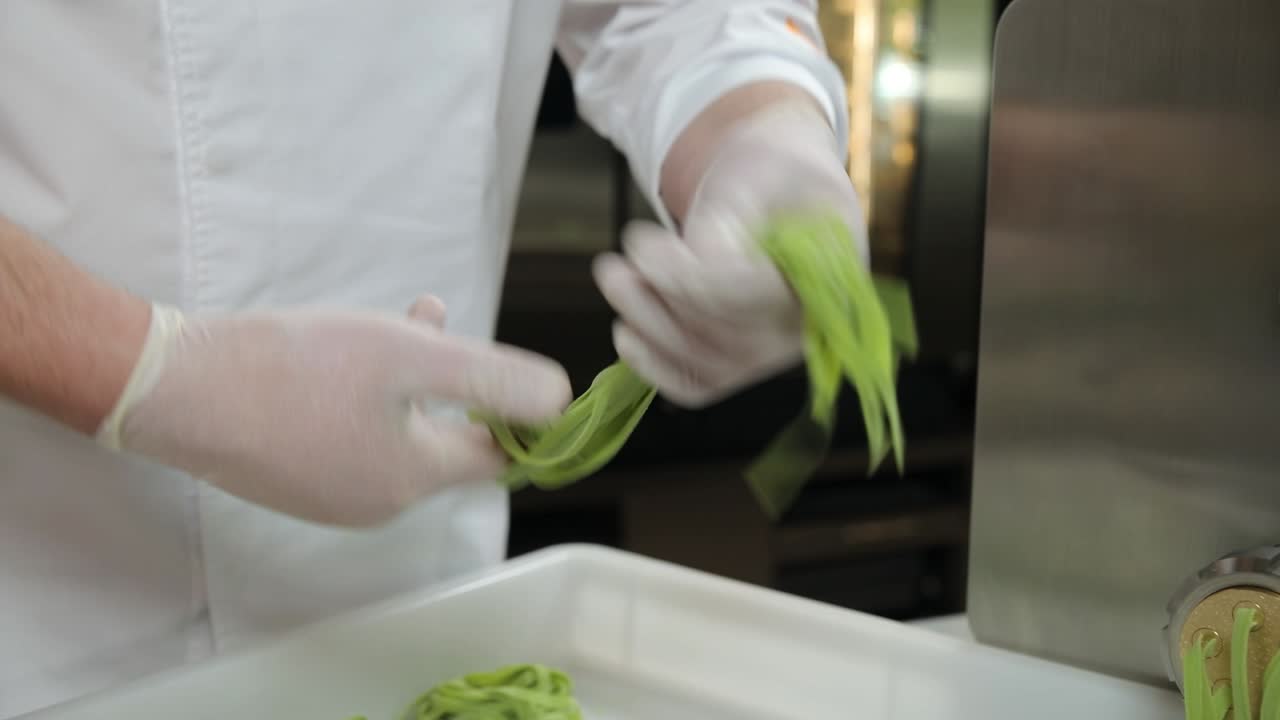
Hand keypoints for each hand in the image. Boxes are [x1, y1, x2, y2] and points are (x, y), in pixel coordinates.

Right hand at [96, 295, 571, 525]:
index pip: (498, 460)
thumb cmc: (296, 368)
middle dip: (458, 386)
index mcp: (414, 479)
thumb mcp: (410, 357)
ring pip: (399, 434)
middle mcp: (377, 502)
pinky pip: (354, 437)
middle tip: (447, 328)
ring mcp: (330, 495)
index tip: (521, 375)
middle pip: (447, 444)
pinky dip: (369, 395)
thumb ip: (491, 382)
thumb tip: (561, 402)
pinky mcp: (293, 477)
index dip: (521, 420)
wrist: (172, 388)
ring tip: (408, 320)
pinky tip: (354, 345)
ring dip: (414, 380)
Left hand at [593, 99, 866, 406]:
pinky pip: (697, 386)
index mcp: (830, 272)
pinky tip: (627, 333)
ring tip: (613, 278)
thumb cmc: (770, 177)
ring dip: (647, 324)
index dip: (686, 276)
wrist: (776, 196)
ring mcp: (776, 355)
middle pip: (725, 335)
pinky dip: (655, 366)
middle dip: (658, 298)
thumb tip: (698, 259)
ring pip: (703, 363)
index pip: (753, 294)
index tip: (637, 242)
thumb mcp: (755, 172)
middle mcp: (810, 327)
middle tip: (610, 262)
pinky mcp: (743, 367)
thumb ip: (730, 212)